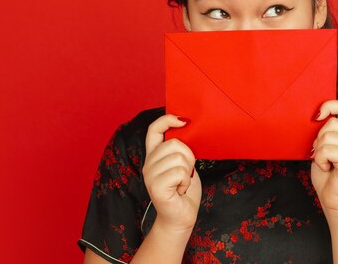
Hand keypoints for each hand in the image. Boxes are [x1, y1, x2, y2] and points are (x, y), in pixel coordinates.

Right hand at [142, 114, 200, 233]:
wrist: (180, 217)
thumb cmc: (183, 190)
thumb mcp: (182, 163)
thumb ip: (179, 149)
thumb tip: (186, 127)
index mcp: (154, 155)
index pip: (154, 129)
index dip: (167, 120)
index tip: (184, 121)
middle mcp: (148, 164)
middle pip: (174, 143)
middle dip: (189, 157)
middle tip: (185, 173)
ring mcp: (150, 175)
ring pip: (179, 158)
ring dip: (187, 171)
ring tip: (182, 183)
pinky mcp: (156, 187)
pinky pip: (179, 172)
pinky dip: (186, 181)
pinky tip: (180, 190)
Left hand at [310, 100, 337, 214]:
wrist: (336, 202)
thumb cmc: (328, 176)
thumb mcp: (325, 148)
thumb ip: (326, 132)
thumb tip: (317, 116)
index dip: (329, 106)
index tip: (316, 116)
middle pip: (332, 122)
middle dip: (319, 138)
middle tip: (323, 155)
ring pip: (328, 136)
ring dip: (319, 151)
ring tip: (326, 163)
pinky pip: (328, 150)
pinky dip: (321, 160)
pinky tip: (328, 168)